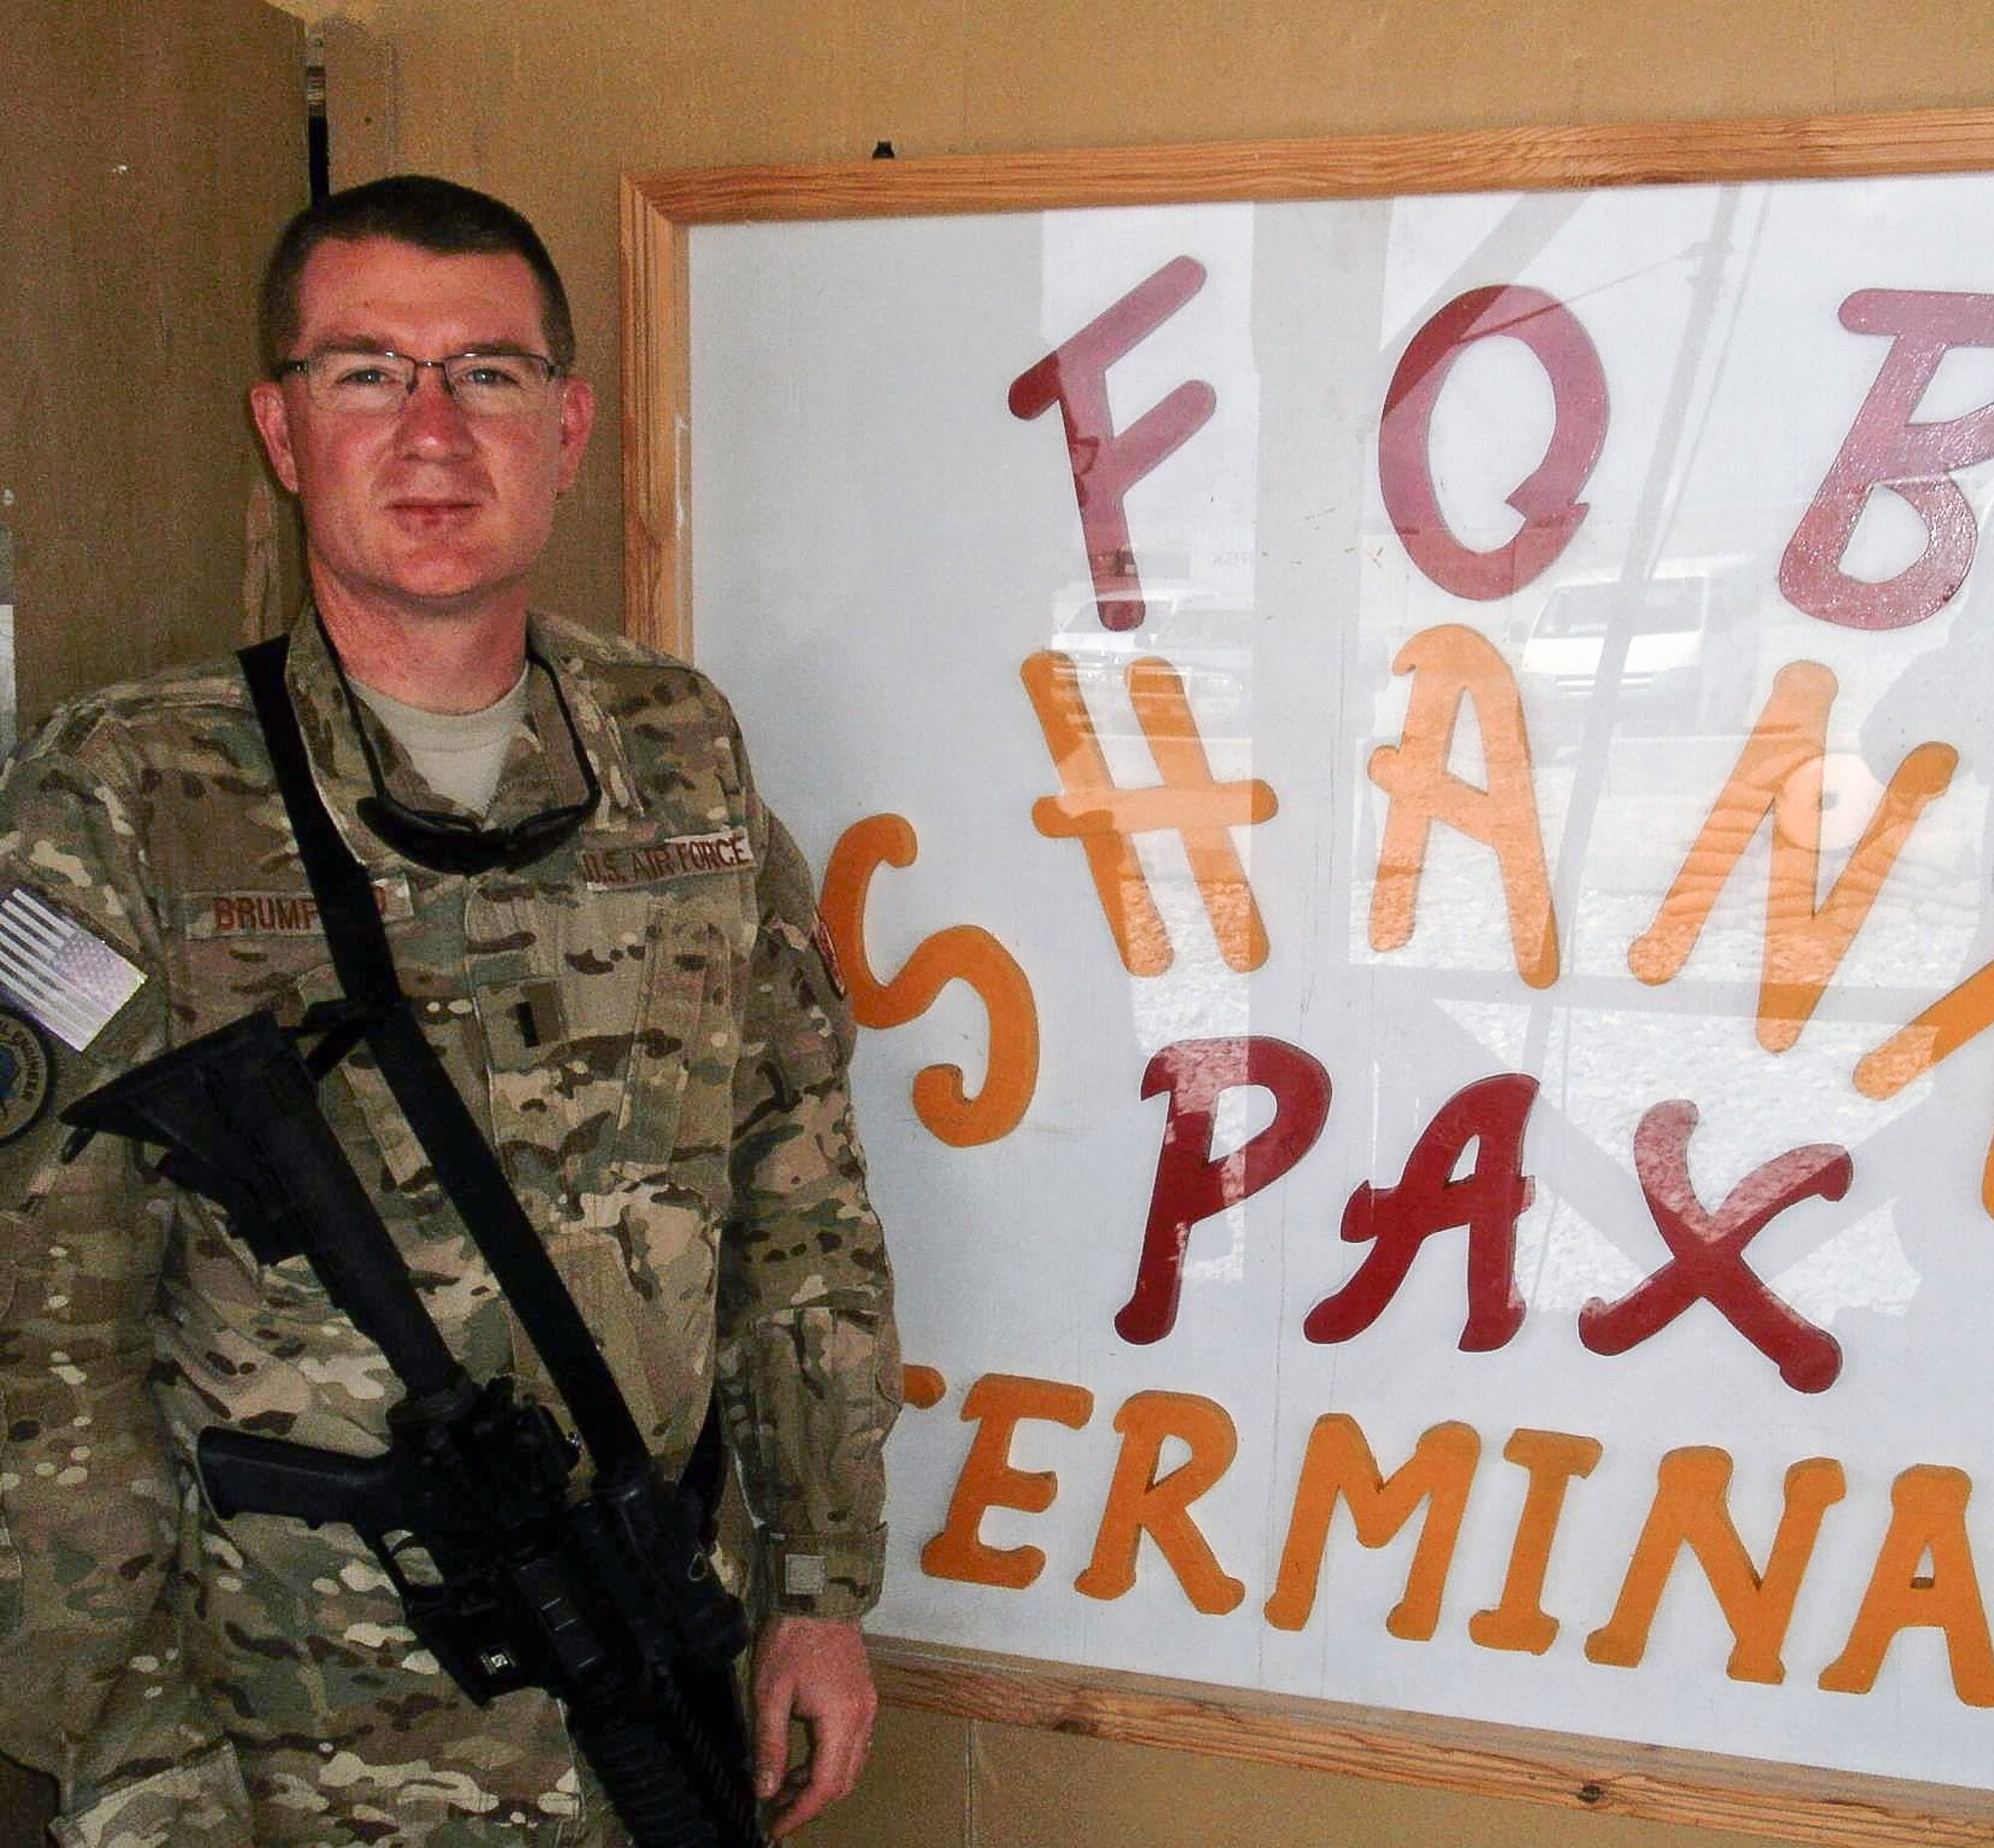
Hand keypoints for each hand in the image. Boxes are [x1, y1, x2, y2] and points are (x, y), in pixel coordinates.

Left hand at [751, 1614, 877, 1837]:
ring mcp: (868, 1706)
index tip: (775, 1827)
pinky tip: (804, 1757)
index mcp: (842, 1720)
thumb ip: (770, 1745)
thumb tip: (766, 1790)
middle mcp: (863, 1718)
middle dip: (810, 1802)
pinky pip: (854, 1743)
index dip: (801, 1812)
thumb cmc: (791, 1641)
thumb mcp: (770, 1694)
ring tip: (784, 1785)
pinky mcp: (864, 1696)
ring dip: (821, 1782)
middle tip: (776, 1808)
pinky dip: (831, 1760)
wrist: (818, 1594)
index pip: (825, 1785)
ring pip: (851, 1764)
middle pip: (843, 1780)